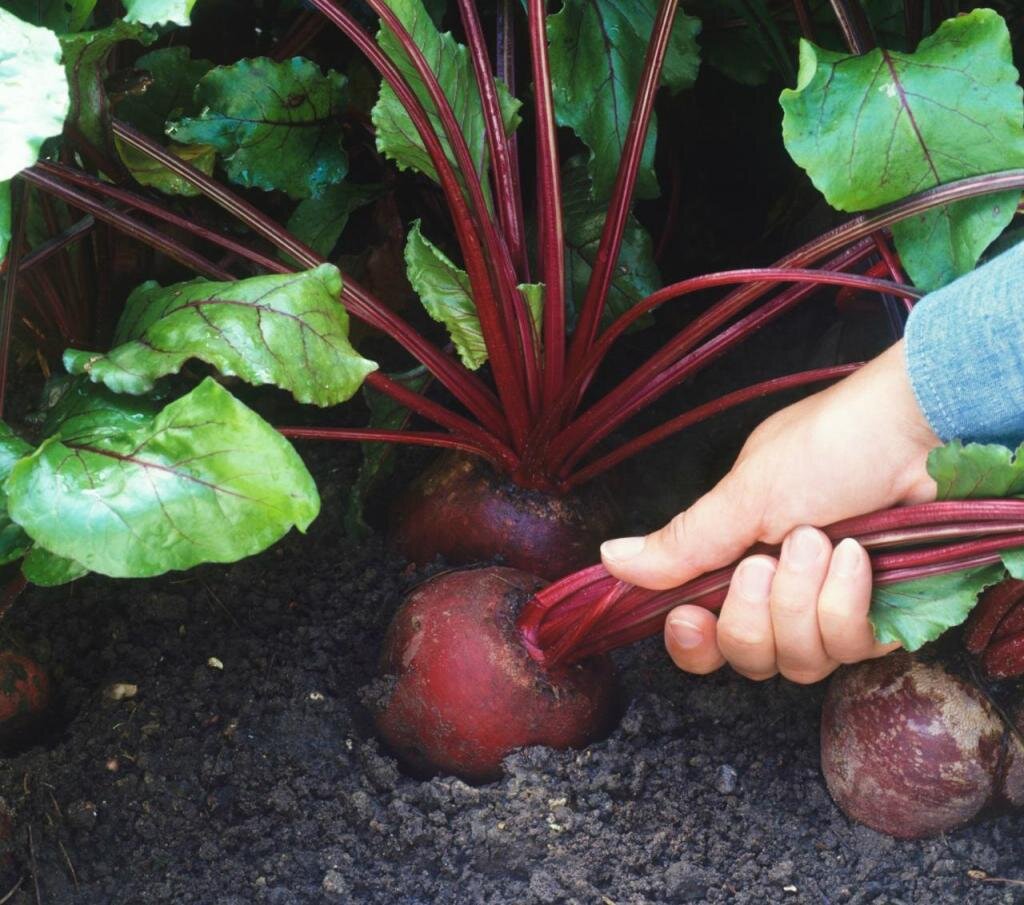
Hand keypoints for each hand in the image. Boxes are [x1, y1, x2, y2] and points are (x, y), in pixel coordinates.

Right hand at [601, 340, 940, 682]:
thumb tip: (610, 561)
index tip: (690, 620)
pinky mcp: (883, 621)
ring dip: (803, 600)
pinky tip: (857, 560)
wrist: (921, 432)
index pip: (704, 633)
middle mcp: (783, 592)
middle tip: (768, 558)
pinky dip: (847, 602)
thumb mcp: (744, 495)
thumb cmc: (831, 445)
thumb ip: (682, 543)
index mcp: (740, 559)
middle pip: (747, 657)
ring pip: (798, 661)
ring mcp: (832, 609)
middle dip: (754, 613)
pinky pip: (849, 648)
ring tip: (823, 542)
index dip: (694, 642)